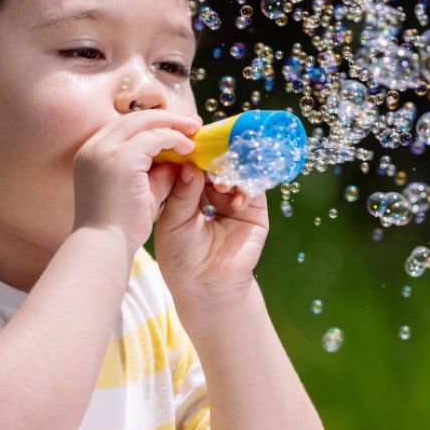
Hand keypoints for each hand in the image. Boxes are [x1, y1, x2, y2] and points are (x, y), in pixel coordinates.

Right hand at [71, 109, 201, 258]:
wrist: (104, 245)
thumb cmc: (120, 227)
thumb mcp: (140, 192)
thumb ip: (157, 172)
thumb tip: (180, 159)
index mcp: (91, 154)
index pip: (124, 128)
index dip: (151, 125)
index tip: (174, 128)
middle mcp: (93, 147)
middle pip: (133, 118)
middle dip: (164, 118)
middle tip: (191, 123)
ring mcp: (104, 150)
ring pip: (143, 121)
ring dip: (172, 124)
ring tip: (194, 130)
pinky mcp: (120, 158)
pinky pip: (154, 137)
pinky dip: (173, 138)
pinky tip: (189, 147)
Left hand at [153, 163, 268, 308]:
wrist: (205, 286)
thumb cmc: (181, 255)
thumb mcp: (173, 221)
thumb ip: (182, 193)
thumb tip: (190, 166)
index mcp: (191, 190)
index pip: (196, 163)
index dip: (194, 153)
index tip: (192, 143)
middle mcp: (214, 191)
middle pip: (220, 163)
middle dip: (216, 159)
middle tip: (212, 160)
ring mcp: (235, 199)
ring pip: (239, 172)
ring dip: (232, 173)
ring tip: (221, 186)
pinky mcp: (255, 211)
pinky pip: (255, 189)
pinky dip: (246, 189)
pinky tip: (235, 201)